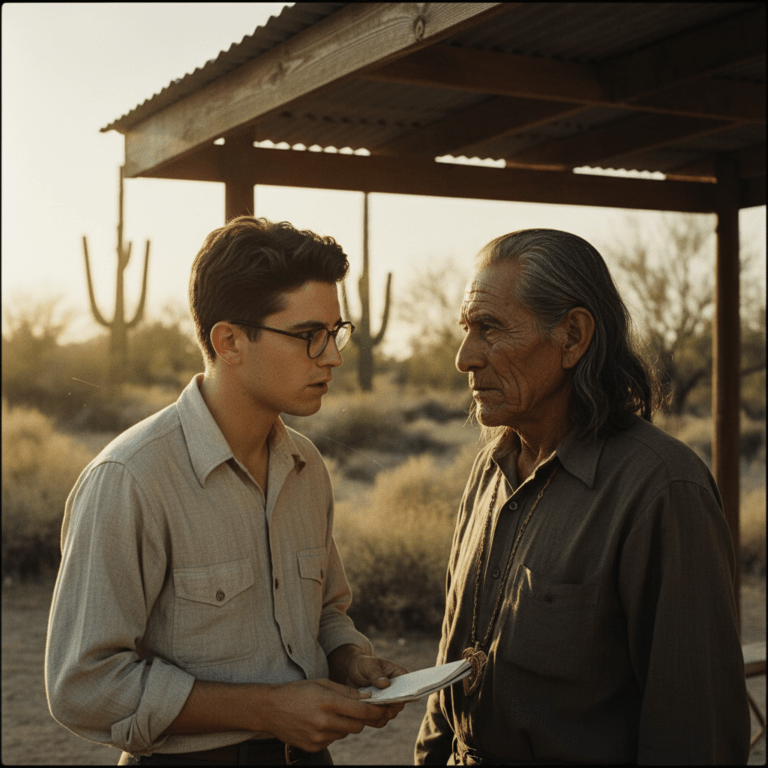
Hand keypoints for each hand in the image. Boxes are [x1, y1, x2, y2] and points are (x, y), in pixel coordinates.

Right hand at [259, 678, 398, 751]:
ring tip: (334, 712)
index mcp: (327, 702)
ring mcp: (318, 737)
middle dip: (363, 718)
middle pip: (357, 725)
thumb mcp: (322, 683)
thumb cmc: (297, 691)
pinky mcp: (313, 747)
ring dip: (346, 724)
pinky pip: (333, 740)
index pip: (361, 711)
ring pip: (346, 732)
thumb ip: (346, 692)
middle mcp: (324, 722)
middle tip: (363, 709)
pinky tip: (320, 721)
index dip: (376, 711)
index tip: (384, 709)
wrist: (270, 709)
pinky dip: (333, 731)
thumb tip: (368, 698)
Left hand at [327, 645, 407, 725]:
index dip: (404, 693)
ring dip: (377, 715)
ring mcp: (389, 703)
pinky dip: (371, 720)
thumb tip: (386, 683)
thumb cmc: (363, 665)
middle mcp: (398, 692)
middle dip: (387, 707)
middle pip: (399, 705)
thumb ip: (376, 674)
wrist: (351, 673)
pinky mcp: (380, 712)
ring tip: (364, 710)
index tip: (394, 697)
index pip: (407, 686)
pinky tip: (361, 716)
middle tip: (374, 705)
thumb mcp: (368, 665)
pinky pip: (379, 721)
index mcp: (399, 676)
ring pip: (389, 715)